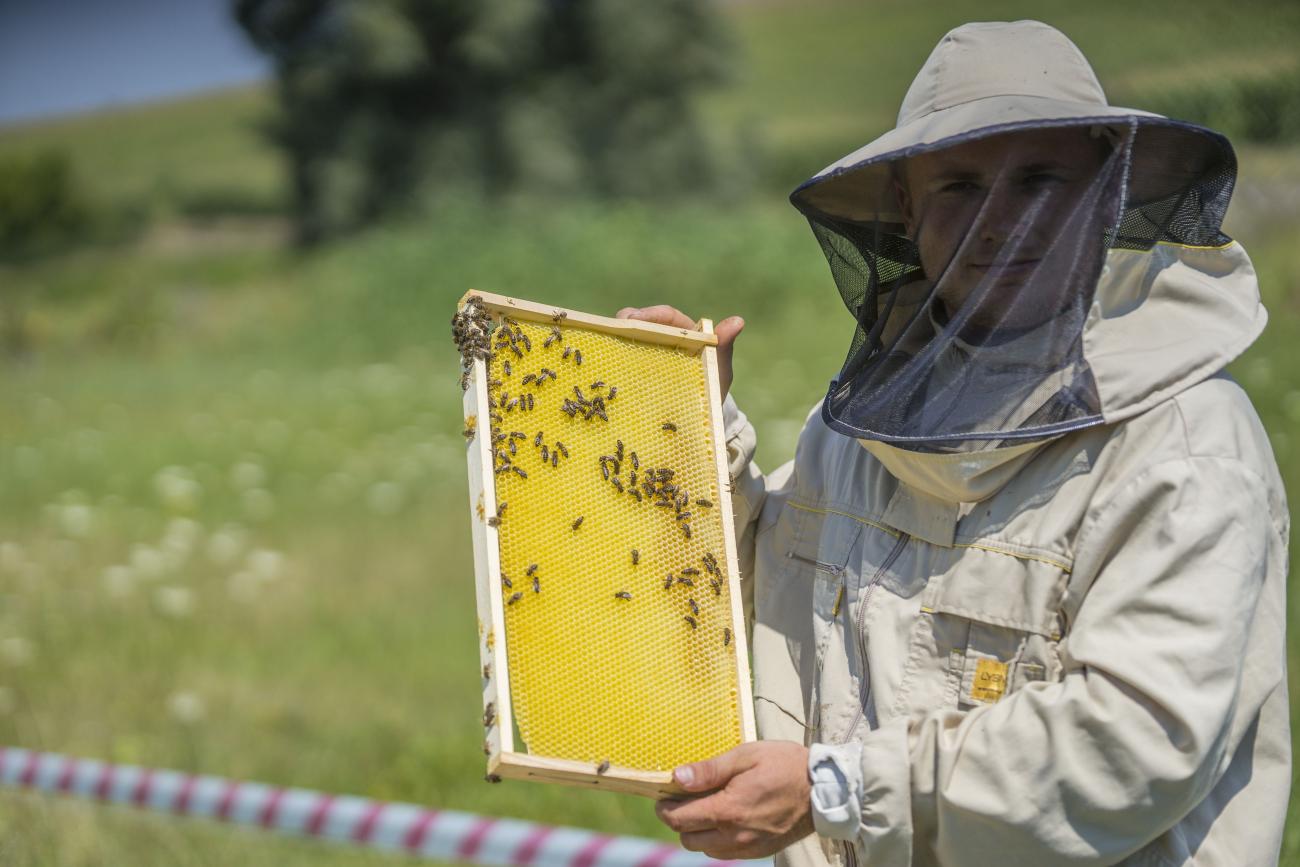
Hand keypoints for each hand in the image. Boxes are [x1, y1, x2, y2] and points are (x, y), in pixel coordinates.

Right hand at [614, 305, 744, 399]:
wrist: (702, 418)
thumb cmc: (714, 388)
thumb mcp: (719, 369)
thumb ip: (724, 346)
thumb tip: (738, 321)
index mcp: (684, 333)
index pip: (666, 317)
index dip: (651, 314)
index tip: (635, 318)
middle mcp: (663, 339)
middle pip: (642, 322)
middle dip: (628, 319)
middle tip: (618, 324)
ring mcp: (648, 355)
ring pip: (629, 339)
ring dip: (616, 336)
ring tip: (606, 341)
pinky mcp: (636, 372)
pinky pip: (623, 361)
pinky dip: (613, 360)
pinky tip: (604, 366)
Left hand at [655, 741, 813, 859]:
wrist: (824, 789)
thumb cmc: (784, 764)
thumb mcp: (745, 756)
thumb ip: (709, 770)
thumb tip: (676, 777)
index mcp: (728, 810)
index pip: (679, 819)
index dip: (665, 808)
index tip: (664, 796)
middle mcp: (734, 835)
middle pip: (687, 838)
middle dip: (680, 820)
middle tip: (686, 798)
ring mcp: (748, 847)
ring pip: (705, 849)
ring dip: (699, 831)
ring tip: (709, 807)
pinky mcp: (759, 852)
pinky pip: (725, 853)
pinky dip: (717, 840)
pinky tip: (727, 818)